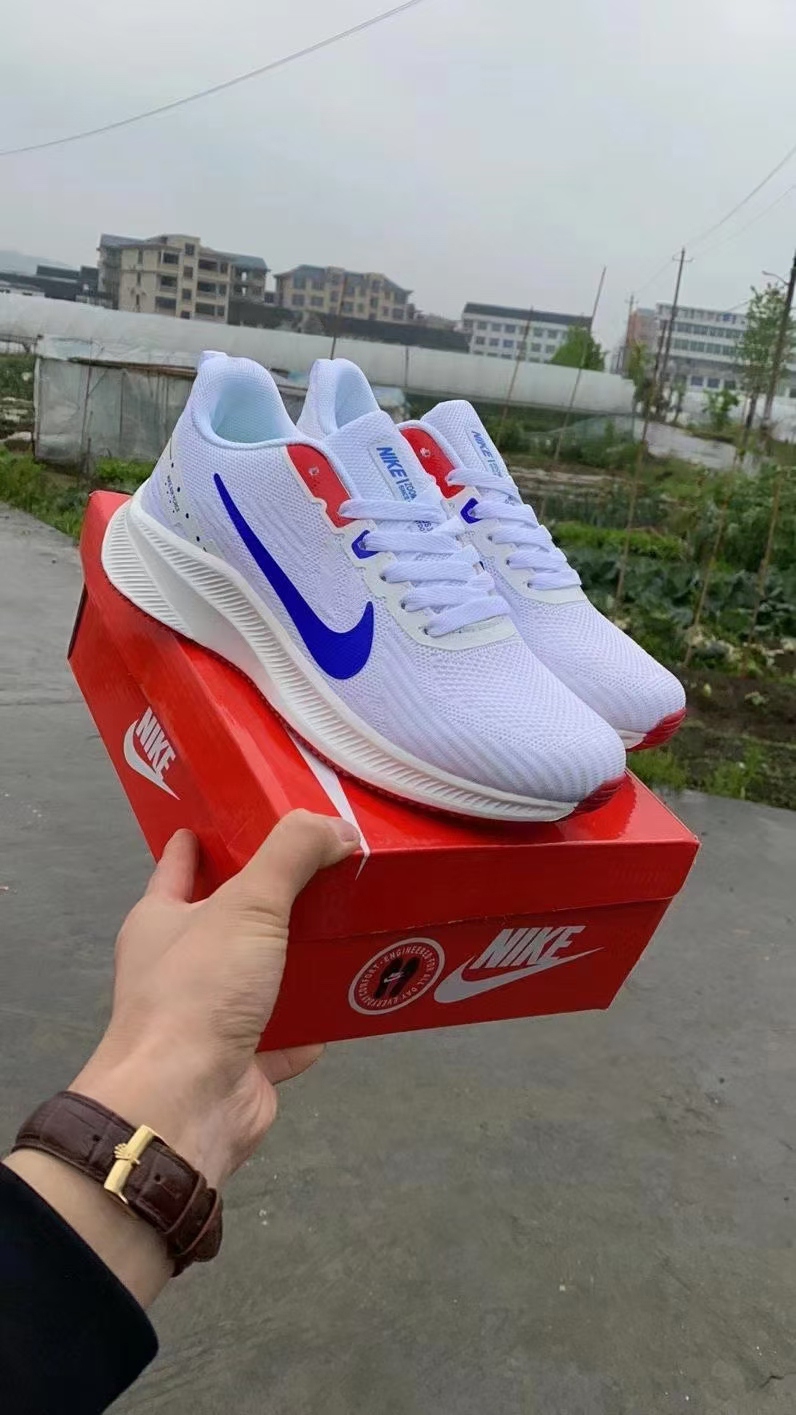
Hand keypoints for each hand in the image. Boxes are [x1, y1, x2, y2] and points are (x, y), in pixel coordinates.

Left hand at [70, 809, 358, 1189]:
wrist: (186, 1104)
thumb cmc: (200, 991)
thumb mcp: (248, 904)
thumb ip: (292, 856)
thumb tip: (336, 826)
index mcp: (161, 921)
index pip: (181, 865)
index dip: (207, 838)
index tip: (244, 815)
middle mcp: (179, 967)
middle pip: (228, 921)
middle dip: (270, 898)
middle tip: (324, 867)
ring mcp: (208, 1018)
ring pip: (260, 979)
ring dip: (297, 961)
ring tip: (347, 927)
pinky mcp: (241, 1062)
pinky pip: (285, 1036)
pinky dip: (312, 1025)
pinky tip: (345, 1004)